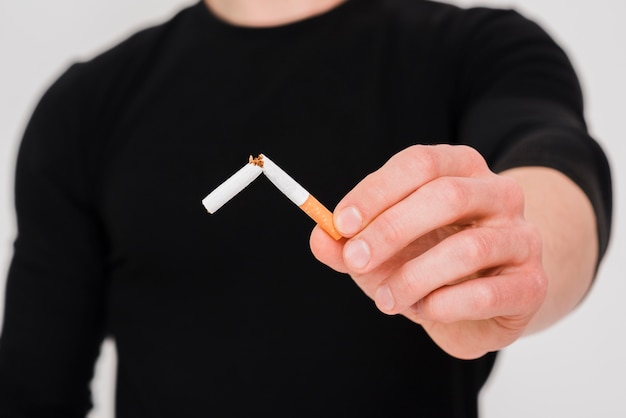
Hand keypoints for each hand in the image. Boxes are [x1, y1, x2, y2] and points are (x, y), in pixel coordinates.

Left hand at [310, 144, 547, 358]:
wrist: (485, 299)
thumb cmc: (428, 262)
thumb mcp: (382, 249)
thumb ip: (348, 243)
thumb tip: (320, 237)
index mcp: (461, 169)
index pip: (420, 163)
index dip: (376, 191)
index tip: (341, 223)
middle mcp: (499, 194)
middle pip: (446, 196)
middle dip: (390, 230)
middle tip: (354, 260)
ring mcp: (522, 238)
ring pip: (468, 249)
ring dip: (413, 278)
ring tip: (386, 299)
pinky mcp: (532, 284)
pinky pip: (487, 293)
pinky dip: (443, 306)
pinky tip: (426, 310)